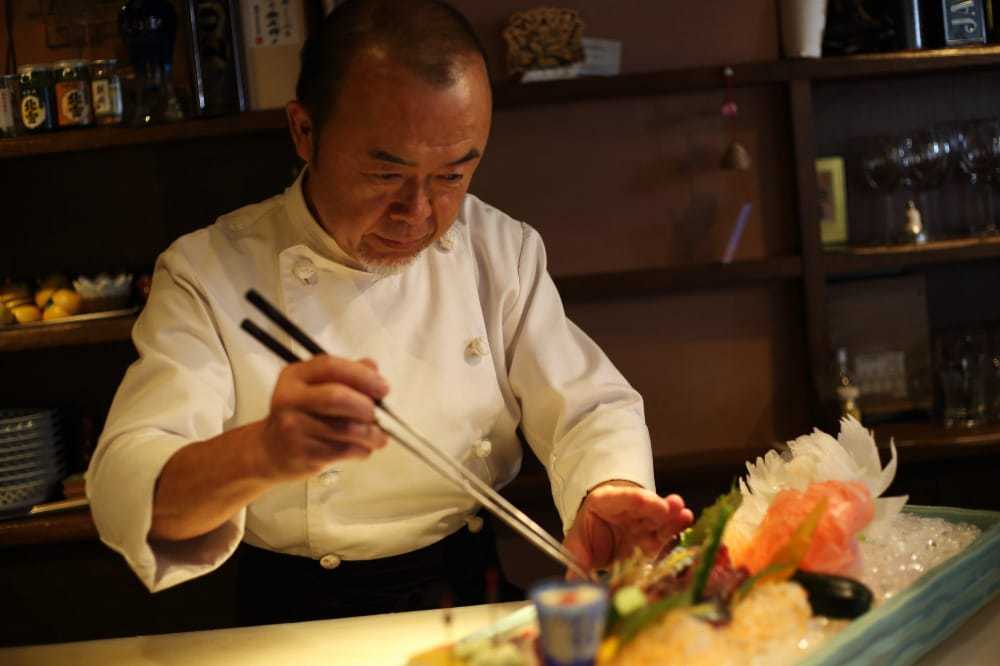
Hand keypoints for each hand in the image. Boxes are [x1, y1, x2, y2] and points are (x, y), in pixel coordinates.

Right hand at [258, 355, 389, 480]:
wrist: (271, 451)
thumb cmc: (303, 416)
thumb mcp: (317, 388)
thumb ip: (346, 375)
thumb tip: (373, 368)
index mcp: (295, 376)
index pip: (331, 367)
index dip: (362, 376)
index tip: (383, 388)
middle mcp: (290, 399)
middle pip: (338, 397)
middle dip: (367, 406)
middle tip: (378, 414)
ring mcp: (294, 427)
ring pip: (347, 428)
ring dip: (372, 433)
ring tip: (379, 436)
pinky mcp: (303, 453)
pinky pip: (344, 450)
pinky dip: (362, 449)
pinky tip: (363, 448)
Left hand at [563, 482, 693, 577]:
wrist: (596, 540)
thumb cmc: (587, 539)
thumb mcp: (577, 548)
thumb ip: (576, 564)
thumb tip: (575, 589)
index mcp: (603, 503)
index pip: (618, 497)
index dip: (632, 499)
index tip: (644, 501)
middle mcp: (627, 510)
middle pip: (643, 506)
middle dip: (655, 507)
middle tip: (666, 509)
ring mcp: (643, 522)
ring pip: (659, 516)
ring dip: (671, 514)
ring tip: (683, 513)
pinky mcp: (654, 538)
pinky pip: (665, 531)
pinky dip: (676, 526)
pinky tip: (686, 521)